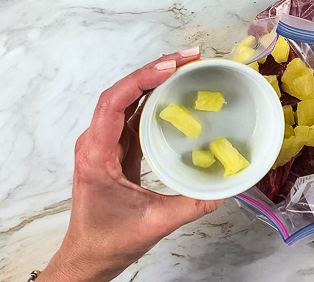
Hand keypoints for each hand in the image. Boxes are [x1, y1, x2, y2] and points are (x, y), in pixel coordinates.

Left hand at [40, 49, 222, 281]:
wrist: (88, 256)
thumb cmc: (109, 241)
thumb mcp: (154, 224)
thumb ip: (191, 205)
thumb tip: (225, 188)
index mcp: (97, 154)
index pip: (113, 103)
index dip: (140, 80)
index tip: (169, 68)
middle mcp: (96, 142)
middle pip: (121, 92)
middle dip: (153, 70)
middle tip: (189, 57)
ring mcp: (103, 143)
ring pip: (126, 99)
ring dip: (153, 79)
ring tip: (185, 65)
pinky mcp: (114, 148)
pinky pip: (131, 114)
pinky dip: (152, 97)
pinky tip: (173, 90)